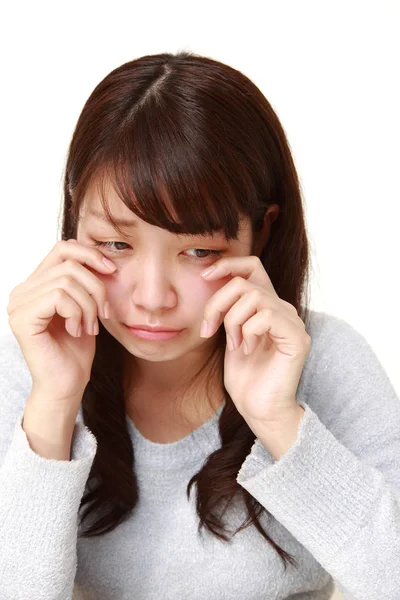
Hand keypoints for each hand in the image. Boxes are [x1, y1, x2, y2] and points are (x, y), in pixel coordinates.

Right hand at [7, 239, 115, 410]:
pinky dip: (77, 313)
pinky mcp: (22, 318)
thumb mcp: (85, 306)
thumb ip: (85, 280)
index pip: (62, 248)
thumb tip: (101, 254)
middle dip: (95, 286)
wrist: (68, 384)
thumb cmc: (77, 349)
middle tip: (103, 312)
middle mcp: (22, 291)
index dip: (90, 254)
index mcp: (35, 284)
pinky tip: (77, 331)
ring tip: (89, 326)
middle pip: (68, 262)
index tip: (112, 271)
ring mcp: (18, 304)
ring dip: (88, 305)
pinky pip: (59, 296)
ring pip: (66, 280)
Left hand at [200, 256, 310, 424]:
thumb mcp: (228, 334)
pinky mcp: (297, 338)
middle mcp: (282, 309)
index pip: (252, 266)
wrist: (259, 409)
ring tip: (234, 345)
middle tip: (208, 329)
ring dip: (233, 321)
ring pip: (254, 297)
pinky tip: (248, 350)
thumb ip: (227, 309)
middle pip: (245, 282)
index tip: (203, 276)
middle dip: (217, 303)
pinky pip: (267, 315)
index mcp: (266, 305)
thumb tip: (210, 280)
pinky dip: (249, 331)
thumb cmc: (245, 377)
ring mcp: (292, 322)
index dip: (228, 264)